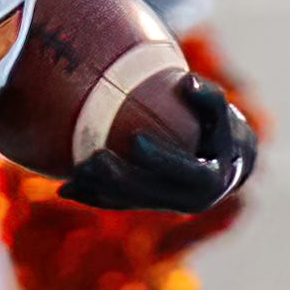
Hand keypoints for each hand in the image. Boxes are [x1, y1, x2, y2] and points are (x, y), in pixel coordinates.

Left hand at [60, 77, 255, 213]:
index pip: (185, 172)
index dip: (161, 158)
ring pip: (128, 202)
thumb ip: (209, 98)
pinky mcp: (148, 207)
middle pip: (149, 193)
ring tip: (76, 171)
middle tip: (95, 158)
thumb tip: (186, 81)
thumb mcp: (222, 115)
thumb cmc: (220, 131)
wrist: (224, 164)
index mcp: (210, 180)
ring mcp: (164, 207)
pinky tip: (66, 189)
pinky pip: (117, 205)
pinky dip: (93, 197)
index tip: (136, 139)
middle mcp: (187, 201)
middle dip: (120, 178)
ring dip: (99, 189)